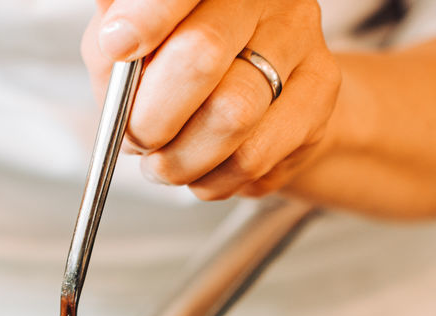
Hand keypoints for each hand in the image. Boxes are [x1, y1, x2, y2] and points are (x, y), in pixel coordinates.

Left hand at [82, 0, 339, 199]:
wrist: (249, 98)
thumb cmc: (173, 65)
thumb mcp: (127, 44)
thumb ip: (116, 39)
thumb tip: (117, 39)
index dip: (148, 18)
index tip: (120, 46)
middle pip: (202, 56)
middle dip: (151, 116)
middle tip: (137, 138)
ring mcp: (299, 39)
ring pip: (232, 115)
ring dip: (181, 158)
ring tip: (166, 161)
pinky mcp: (319, 92)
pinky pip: (255, 155)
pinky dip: (213, 178)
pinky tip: (203, 168)